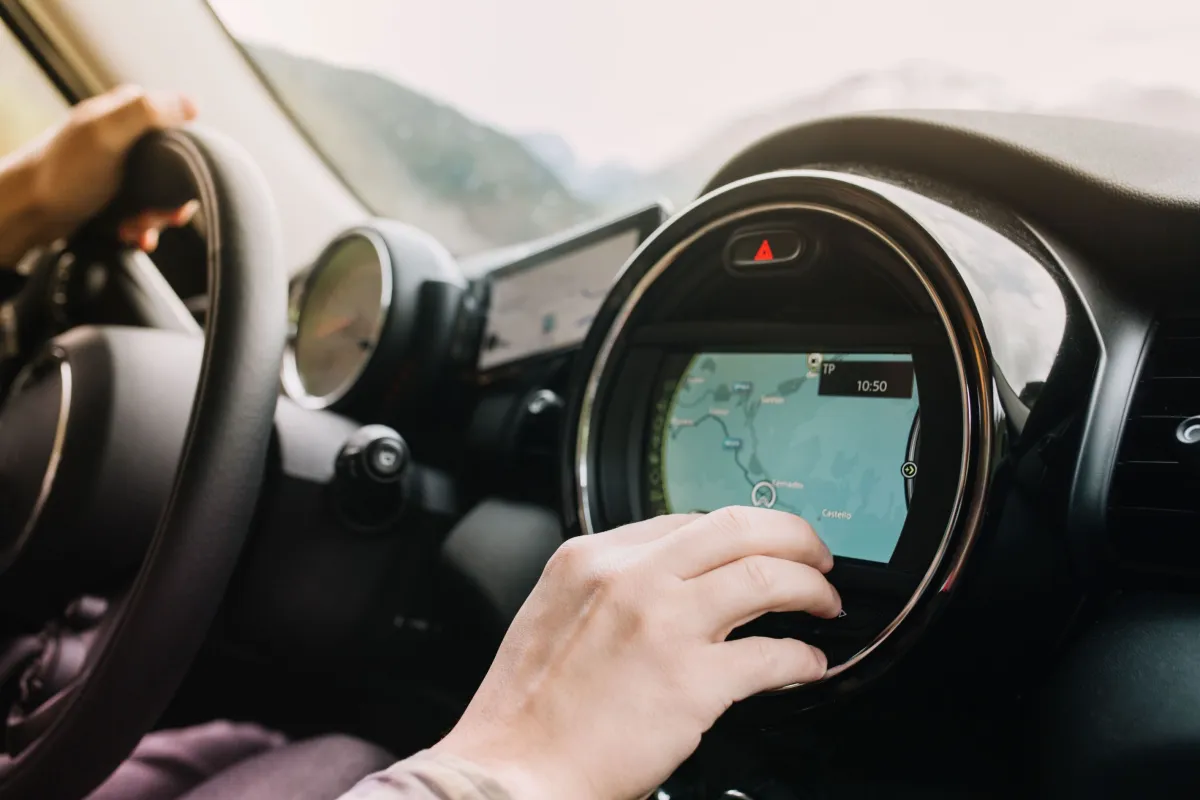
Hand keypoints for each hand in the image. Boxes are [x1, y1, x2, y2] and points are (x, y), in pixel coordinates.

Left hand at [0, 85, 197, 264]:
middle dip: (170, 199)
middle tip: (154, 214)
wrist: (27, 211)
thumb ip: (147, 113)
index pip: (181, 128)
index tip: (179, 186)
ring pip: (162, 194)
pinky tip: (134, 235)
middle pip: (176, 169)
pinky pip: (146, 211)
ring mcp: (122, 165)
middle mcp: (127, 135)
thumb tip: (194, 103)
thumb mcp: (106, 134)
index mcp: (127, 112)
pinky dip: (144, 228)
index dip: (189, 161)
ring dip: (155, 218)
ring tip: (136, 228)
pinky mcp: (116, 192)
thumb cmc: (62, 173)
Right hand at [433, 507, 840, 799]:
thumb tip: (674, 584)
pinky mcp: (691, 681)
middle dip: (792, 536)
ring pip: (766, 575)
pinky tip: (807, 663)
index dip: (736, 533)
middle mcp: (630, 577)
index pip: (685, 520)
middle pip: (737, 527)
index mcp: (590, 558)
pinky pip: (772, 654)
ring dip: (810, 587)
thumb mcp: (554, 614)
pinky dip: (802, 657)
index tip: (758, 545)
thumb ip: (609, 588)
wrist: (512, 773)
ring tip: (824, 602)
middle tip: (815, 555)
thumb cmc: (527, 711)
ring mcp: (664, 624)